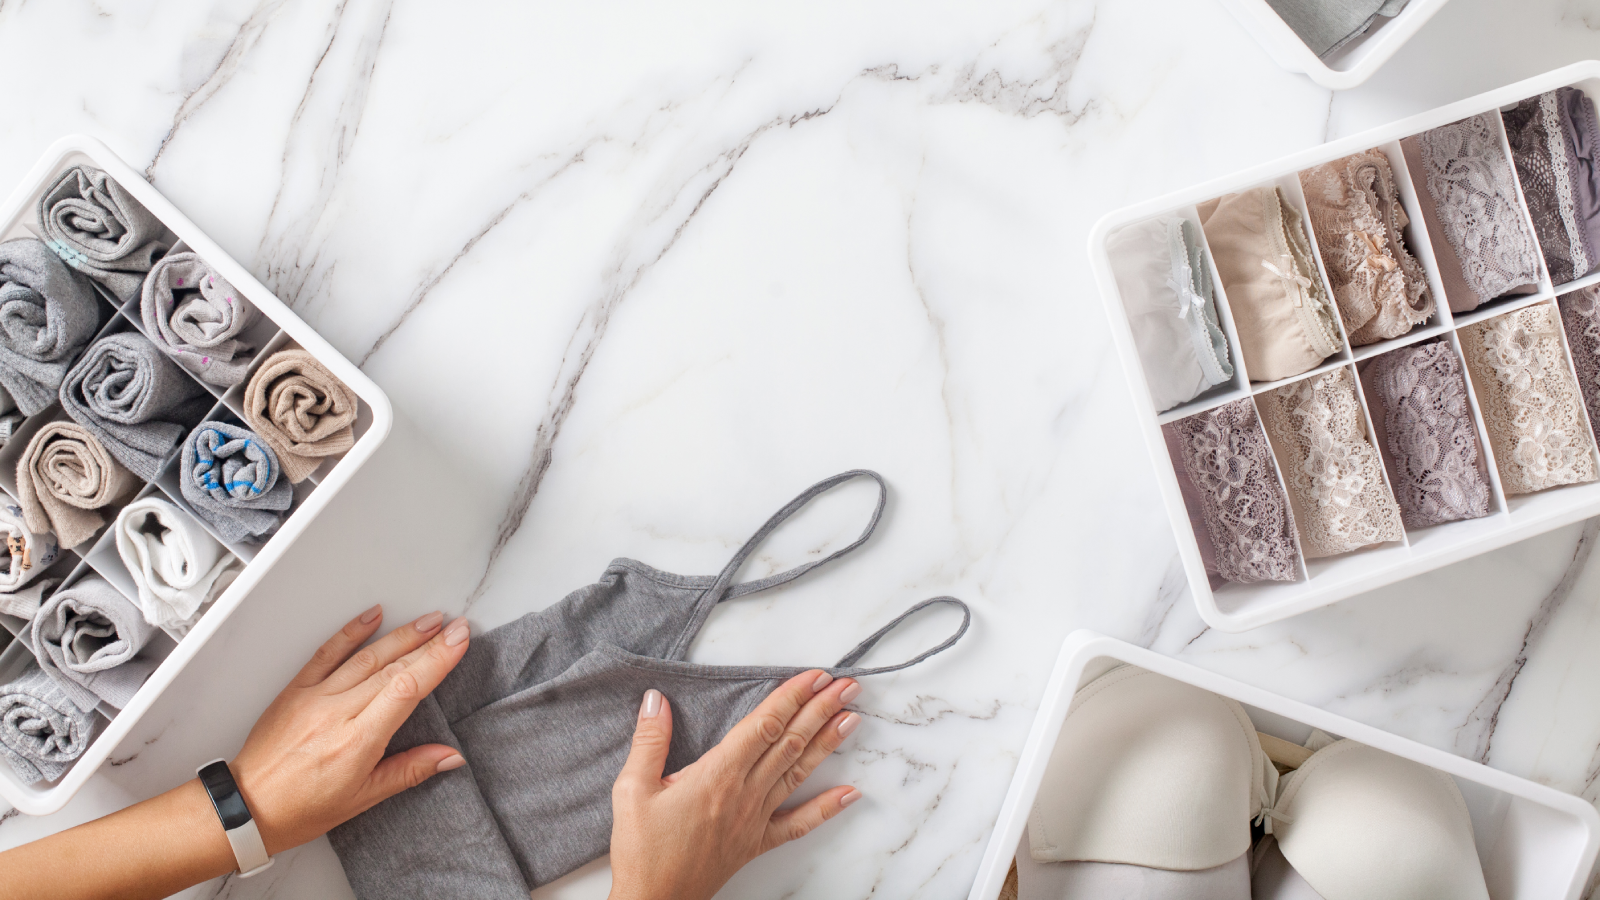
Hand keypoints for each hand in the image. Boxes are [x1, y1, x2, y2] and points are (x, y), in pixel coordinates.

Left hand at [230, 604, 471, 853]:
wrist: (249, 807)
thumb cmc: (303, 808)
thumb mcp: (364, 798)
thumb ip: (410, 770)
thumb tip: (451, 757)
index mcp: (358, 742)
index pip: (407, 688)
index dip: (437, 660)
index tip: (459, 641)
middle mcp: (337, 713)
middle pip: (393, 668)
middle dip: (429, 643)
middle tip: (455, 627)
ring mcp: (315, 697)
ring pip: (366, 656)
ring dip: (401, 635)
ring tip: (429, 620)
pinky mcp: (296, 689)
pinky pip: (327, 653)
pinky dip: (352, 631)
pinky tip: (373, 615)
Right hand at [608, 670, 864, 899]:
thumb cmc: (641, 850)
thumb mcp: (632, 789)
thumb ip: (649, 741)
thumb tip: (656, 699)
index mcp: (717, 775)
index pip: (764, 725)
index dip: (791, 697)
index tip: (815, 676)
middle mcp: (744, 793)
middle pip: (790, 742)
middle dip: (820, 710)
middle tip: (847, 685)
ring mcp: (755, 819)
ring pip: (799, 773)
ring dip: (827, 744)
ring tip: (853, 718)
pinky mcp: (757, 843)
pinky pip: (799, 824)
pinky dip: (827, 807)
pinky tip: (851, 793)